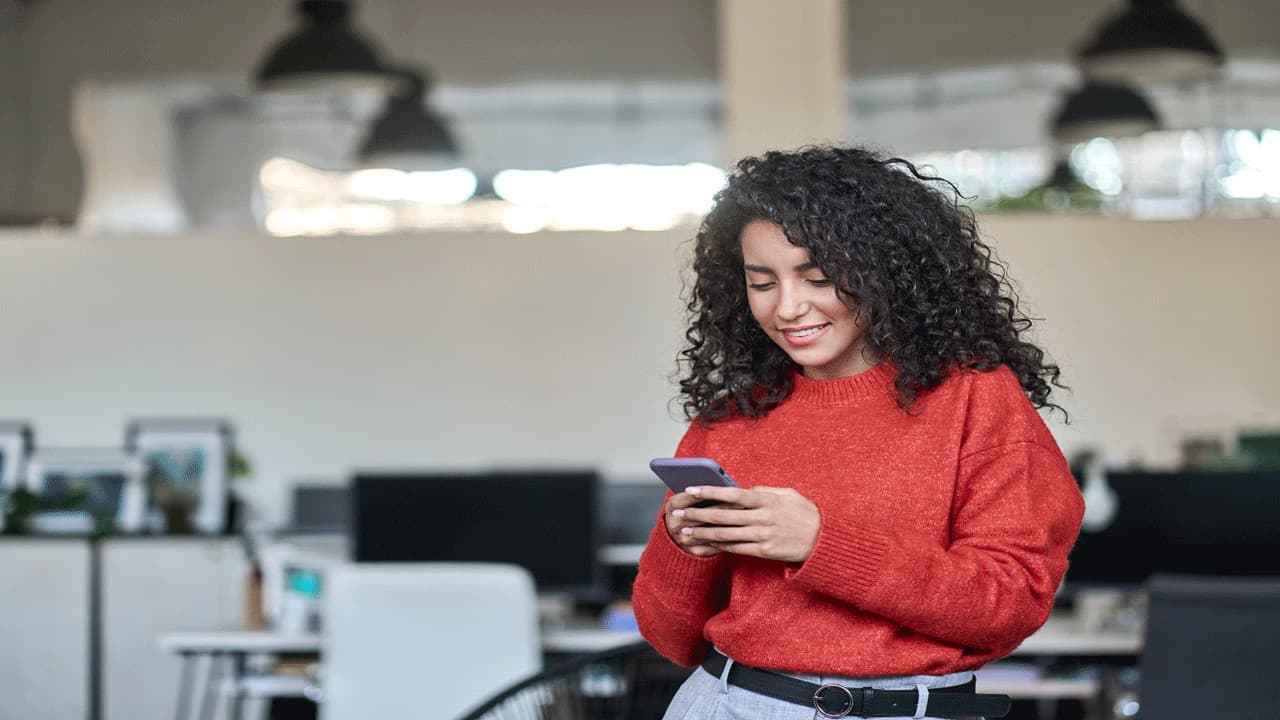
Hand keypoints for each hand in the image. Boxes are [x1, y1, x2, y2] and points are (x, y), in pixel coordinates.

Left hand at [676, 485, 820, 562]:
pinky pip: (736, 548)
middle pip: (723, 516)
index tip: (691, 489)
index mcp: (766, 500)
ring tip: (686, 532)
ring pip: (725, 535)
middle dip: (698, 514)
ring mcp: (762, 536)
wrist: (823, 541)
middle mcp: (762, 518)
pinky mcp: (764, 551)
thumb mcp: (788, 494)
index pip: (732, 494)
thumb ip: (765, 491)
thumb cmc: (804, 514)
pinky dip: (719, 546)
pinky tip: (706, 544)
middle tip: (679, 513)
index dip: (709, 492)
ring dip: (703, 533)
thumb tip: (744, 489)